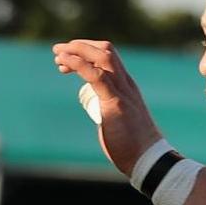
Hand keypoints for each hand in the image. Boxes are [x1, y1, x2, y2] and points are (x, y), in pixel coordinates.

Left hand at [51, 39, 166, 176]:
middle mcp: (126, 84)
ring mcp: (122, 91)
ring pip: (102, 57)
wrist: (147, 158)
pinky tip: (64, 61)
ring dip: (77, 51)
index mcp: (126, 86)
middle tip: (58, 50)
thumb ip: (110, 112)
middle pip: (105, 50)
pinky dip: (79, 64)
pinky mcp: (115, 102)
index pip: (108, 57)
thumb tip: (101, 115)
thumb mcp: (119, 120)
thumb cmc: (132, 144)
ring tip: (58, 54)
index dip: (87, 51)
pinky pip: (96, 76)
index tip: (67, 57)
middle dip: (80, 45)